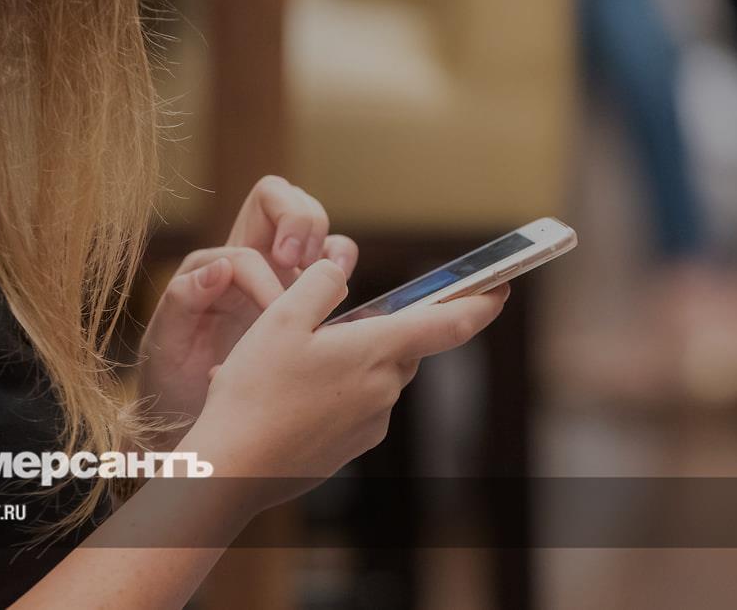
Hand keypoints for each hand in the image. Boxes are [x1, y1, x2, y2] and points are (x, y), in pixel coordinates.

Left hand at [138, 176, 356, 447]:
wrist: (186, 423)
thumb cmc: (170, 383)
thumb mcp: (165, 344)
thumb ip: (183, 301)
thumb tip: (220, 268)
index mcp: (209, 270)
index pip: (247, 250)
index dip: (265, 276)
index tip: (275, 311)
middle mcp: (245, 264)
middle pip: (277, 199)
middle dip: (298, 220)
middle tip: (300, 263)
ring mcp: (277, 278)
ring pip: (311, 226)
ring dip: (326, 240)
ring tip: (332, 273)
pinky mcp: (303, 300)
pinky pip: (330, 263)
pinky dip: (341, 266)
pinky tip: (342, 292)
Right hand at [181, 260, 508, 511]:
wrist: (233, 466)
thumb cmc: (254, 391)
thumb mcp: (280, 318)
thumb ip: (319, 285)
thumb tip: (339, 270)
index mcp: (375, 351)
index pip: (449, 325)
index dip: (481, 303)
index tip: (502, 287)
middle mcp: (384, 389)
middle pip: (400, 347)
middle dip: (377, 331)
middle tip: (325, 326)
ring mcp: (370, 423)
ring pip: (374, 376)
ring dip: (348, 363)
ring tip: (290, 366)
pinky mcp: (350, 447)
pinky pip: (355, 407)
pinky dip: (332, 394)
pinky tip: (288, 397)